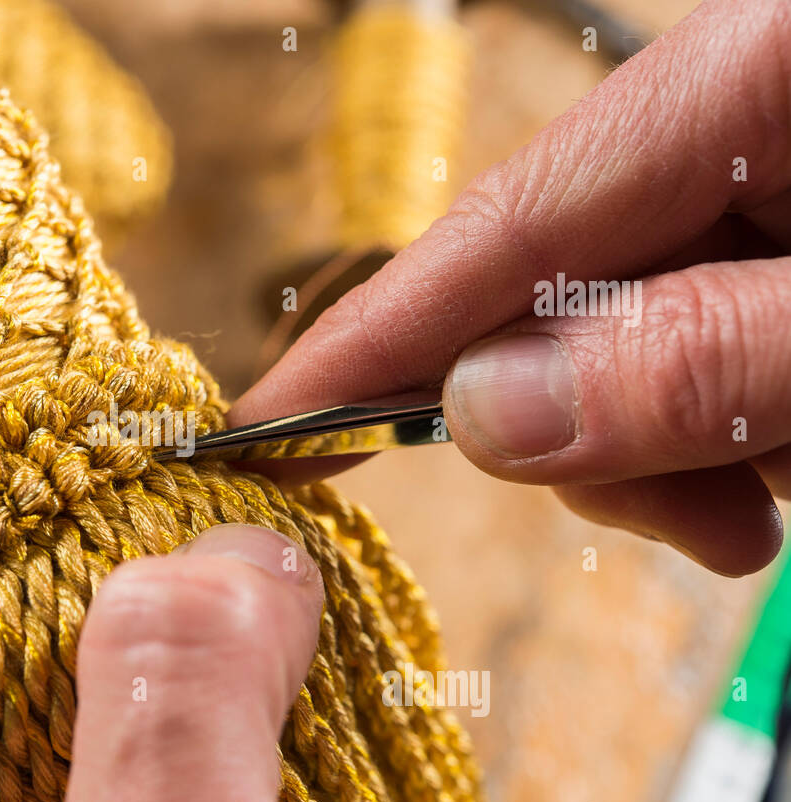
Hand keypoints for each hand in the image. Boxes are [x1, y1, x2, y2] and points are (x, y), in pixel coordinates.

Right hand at [235, 0, 789, 576]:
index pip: (503, 221)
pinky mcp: (774, 237)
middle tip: (699, 519)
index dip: (375, 340)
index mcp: (752, 76)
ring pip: (615, 332)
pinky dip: (721, 421)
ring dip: (674, 438)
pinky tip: (782, 453)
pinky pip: (686, 338)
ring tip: (765, 497)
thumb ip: (700, 358)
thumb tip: (483, 411)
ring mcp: (754, 178)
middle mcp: (729, 118)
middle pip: (556, 290)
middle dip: (592, 425)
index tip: (267, 427)